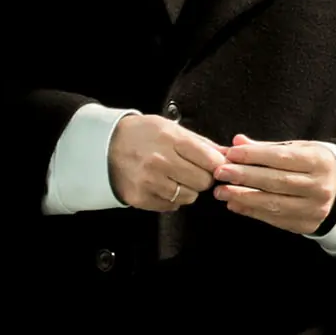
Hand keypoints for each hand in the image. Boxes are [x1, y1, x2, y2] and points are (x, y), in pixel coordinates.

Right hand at [109, 113, 226, 211]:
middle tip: (192, 171)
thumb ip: (202, 143)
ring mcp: (149, 181)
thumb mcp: (172, 129)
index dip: (217, 165)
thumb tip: (230, 154)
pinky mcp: (140, 198)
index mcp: (170, 140)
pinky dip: (172, 198)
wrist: (105, 145)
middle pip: (203, 181)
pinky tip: (162, 185)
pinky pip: (171, 206)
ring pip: (189, 196)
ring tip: (175, 177)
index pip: (211, 160)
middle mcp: (159, 161)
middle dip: (203, 178)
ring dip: (188, 189)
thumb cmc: (143, 135)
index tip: (213, 164)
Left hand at [212, 136, 335, 234]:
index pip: (282, 158)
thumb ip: (267, 148)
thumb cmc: (314, 165)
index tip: (230, 153)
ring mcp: (314, 208)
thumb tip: (236, 142)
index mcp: (319, 162)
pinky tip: (235, 204)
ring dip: (243, 197)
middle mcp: (320, 186)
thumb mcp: (298, 150)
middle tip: (220, 173)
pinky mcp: (306, 225)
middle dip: (244, 177)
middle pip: (276, 181)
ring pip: (274, 203)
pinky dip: (252, 211)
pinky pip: (274, 219)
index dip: (254, 156)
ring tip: (221, 192)